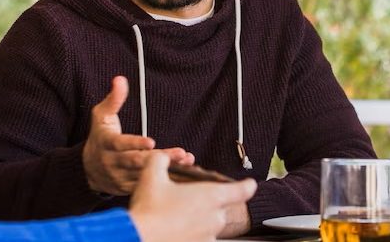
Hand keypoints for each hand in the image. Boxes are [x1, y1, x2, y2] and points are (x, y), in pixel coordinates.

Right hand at [82, 76, 193, 194]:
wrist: (89, 169)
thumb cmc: (99, 137)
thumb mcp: (101, 116)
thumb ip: (113, 99)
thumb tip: (120, 79)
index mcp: (106, 144)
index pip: (120, 145)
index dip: (134, 143)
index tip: (151, 142)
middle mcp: (113, 163)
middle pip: (136, 162)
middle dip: (157, 159)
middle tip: (179, 153)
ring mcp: (122, 178)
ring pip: (146, 175)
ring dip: (168, 169)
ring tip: (186, 160)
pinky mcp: (130, 188)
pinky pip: (150, 185)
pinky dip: (167, 179)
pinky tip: (185, 170)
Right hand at [129, 153, 256, 241]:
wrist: (139, 238)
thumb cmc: (150, 210)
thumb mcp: (151, 175)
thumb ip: (160, 159)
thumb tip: (161, 156)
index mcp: (210, 197)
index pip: (240, 190)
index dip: (247, 186)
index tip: (250, 184)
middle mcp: (213, 218)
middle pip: (221, 207)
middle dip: (210, 202)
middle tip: (190, 197)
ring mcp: (207, 236)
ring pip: (210, 224)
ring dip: (199, 218)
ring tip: (176, 214)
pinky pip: (200, 237)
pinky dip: (191, 232)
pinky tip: (174, 228)